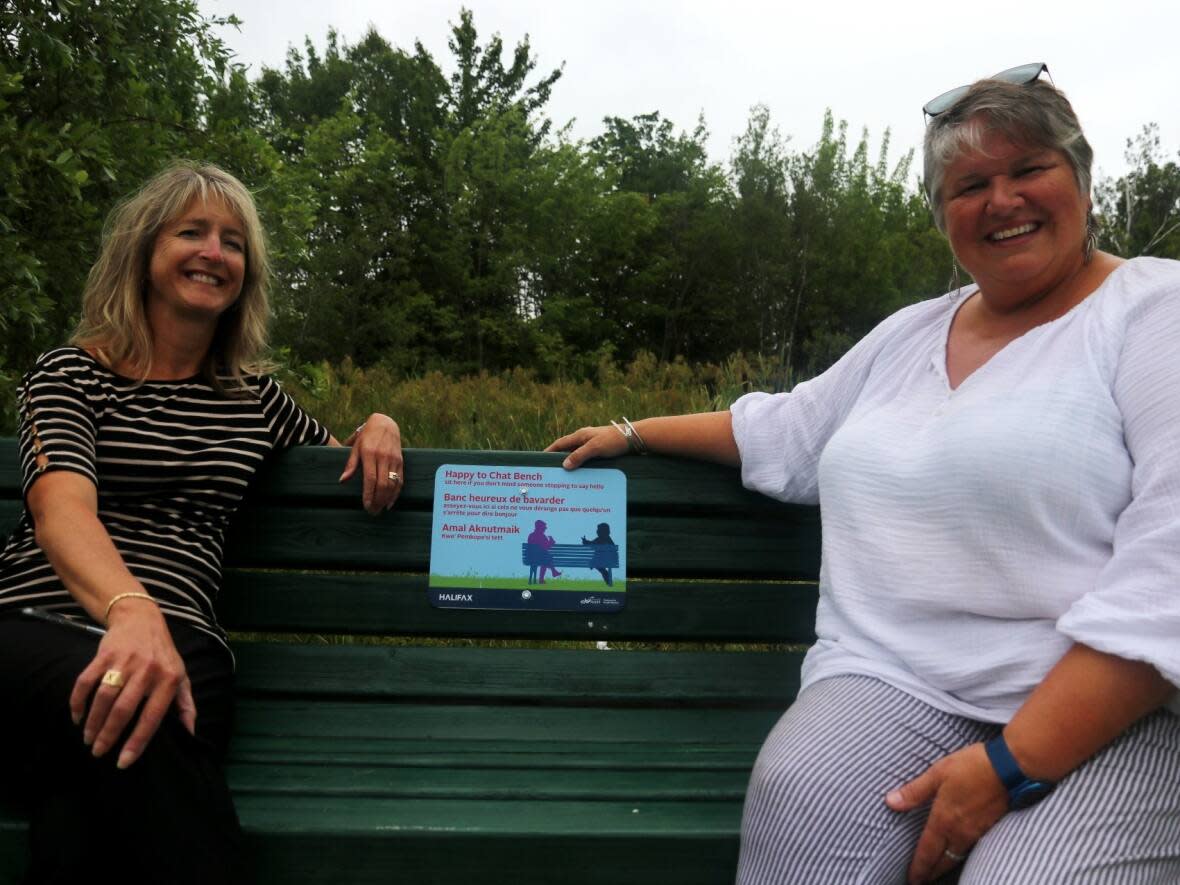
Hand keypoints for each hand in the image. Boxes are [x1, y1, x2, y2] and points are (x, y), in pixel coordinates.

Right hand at [69, 598, 194, 768]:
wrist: (142, 619)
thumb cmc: (163, 654)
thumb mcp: (181, 676)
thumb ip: (185, 705)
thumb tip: (190, 734)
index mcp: (169, 679)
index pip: (152, 717)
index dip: (137, 742)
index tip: (123, 762)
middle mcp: (147, 670)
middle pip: (123, 710)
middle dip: (108, 736)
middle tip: (98, 753)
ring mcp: (124, 661)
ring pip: (103, 698)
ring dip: (93, 722)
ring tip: (88, 738)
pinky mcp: (104, 655)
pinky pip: (85, 681)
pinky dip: (77, 701)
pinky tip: (77, 716)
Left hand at [340, 412, 403, 513]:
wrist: (385, 423)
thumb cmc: (367, 436)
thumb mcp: (355, 447)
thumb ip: (350, 464)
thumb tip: (343, 480)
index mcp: (369, 453)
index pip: (370, 478)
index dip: (369, 494)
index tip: (366, 505)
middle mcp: (383, 457)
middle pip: (382, 484)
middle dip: (378, 500)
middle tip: (372, 511)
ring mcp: (394, 459)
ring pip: (392, 484)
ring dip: (386, 499)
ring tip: (380, 508)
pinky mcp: (401, 461)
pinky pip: (400, 480)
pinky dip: (396, 493)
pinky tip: (390, 502)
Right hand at [545, 425, 628, 469]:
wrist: (634, 438)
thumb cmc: (614, 440)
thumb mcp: (595, 448)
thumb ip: (579, 456)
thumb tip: (564, 465)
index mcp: (581, 435)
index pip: (560, 443)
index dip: (550, 450)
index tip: (541, 458)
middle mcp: (585, 439)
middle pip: (568, 450)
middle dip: (559, 460)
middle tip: (552, 471)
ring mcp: (593, 445)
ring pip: (578, 456)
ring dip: (572, 464)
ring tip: (565, 477)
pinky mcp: (601, 451)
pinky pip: (587, 459)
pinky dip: (582, 466)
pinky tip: (582, 475)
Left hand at [885, 742, 1007, 883]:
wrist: (1010, 768)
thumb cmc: (971, 767)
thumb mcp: (937, 774)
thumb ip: (914, 791)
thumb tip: (890, 802)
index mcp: (944, 820)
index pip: (927, 852)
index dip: (919, 868)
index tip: (912, 879)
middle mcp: (960, 832)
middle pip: (944, 861)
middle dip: (932, 872)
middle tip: (922, 879)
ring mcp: (977, 832)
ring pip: (958, 856)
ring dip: (946, 865)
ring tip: (937, 869)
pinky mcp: (990, 827)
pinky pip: (971, 849)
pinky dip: (960, 855)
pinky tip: (958, 851)